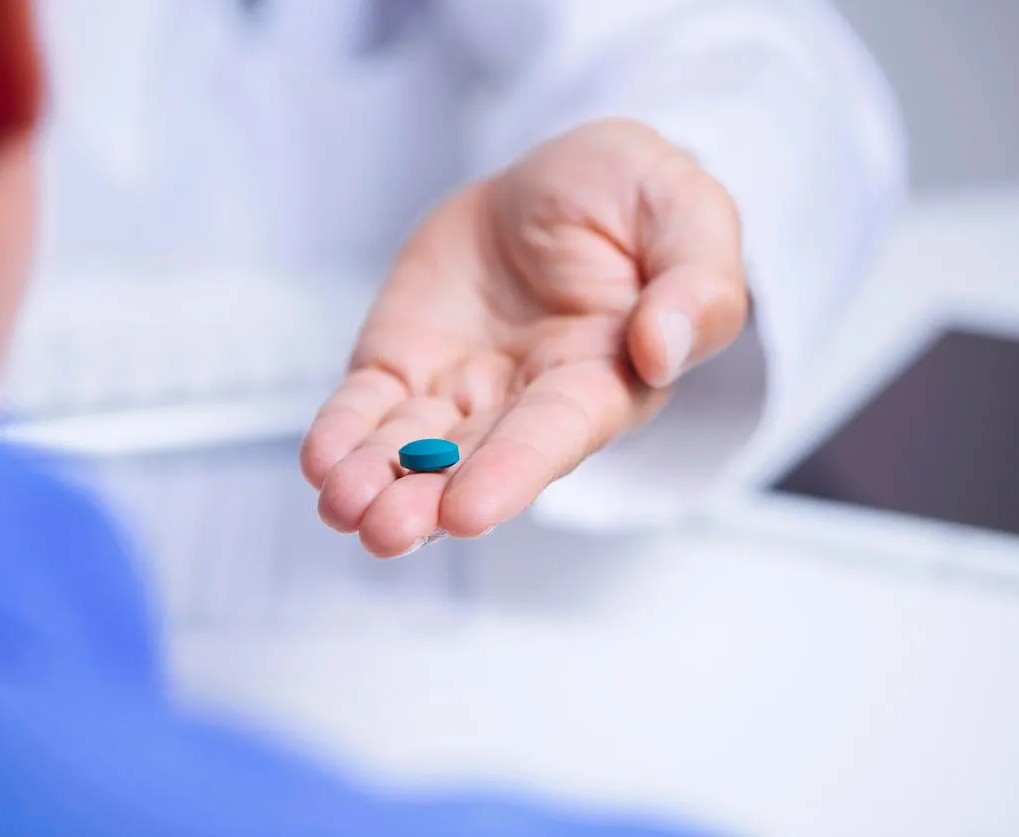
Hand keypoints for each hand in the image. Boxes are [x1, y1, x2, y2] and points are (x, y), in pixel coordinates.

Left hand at [300, 119, 747, 556]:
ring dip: (376, 482)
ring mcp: (459, 388)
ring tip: (342, 506)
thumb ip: (697, 285)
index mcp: (601, 378)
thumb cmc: (635, 197)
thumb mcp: (688, 215)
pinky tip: (321, 462)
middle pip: (474, 461)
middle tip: (386, 531)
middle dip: (428, 501)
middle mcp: (525, 401)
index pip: (554, 434)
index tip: (469, 510)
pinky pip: (368, 406)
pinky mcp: (405, 363)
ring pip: (413, 449)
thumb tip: (661, 349)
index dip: (511, 472)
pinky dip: (343, 434)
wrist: (557, 176)